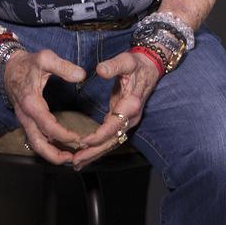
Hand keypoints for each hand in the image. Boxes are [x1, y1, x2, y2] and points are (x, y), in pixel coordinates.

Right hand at [4, 49, 89, 163]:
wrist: (8, 67)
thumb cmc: (28, 63)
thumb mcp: (45, 58)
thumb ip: (63, 67)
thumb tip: (81, 75)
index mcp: (31, 102)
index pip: (47, 125)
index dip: (63, 135)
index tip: (78, 138)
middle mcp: (25, 115)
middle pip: (37, 143)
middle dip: (53, 155)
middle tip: (72, 159)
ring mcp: (24, 119)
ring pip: (34, 143)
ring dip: (50, 154)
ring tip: (68, 158)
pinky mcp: (26, 120)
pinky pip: (35, 137)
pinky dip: (47, 146)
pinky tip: (60, 148)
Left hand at [71, 50, 162, 169]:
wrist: (150, 67)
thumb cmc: (136, 64)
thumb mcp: (126, 61)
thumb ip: (113, 66)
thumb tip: (100, 70)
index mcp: (132, 104)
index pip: (114, 125)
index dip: (99, 135)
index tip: (83, 141)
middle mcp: (132, 117)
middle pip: (112, 140)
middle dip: (94, 152)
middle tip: (75, 161)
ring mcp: (128, 121)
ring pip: (112, 142)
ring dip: (95, 154)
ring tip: (77, 163)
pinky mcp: (123, 121)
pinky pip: (111, 138)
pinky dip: (99, 148)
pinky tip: (86, 154)